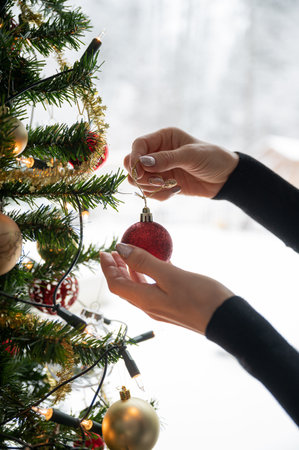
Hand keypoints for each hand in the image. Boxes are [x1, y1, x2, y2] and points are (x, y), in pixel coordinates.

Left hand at [100, 244, 233, 334]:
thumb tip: (120, 250)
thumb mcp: (170, 275)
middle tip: (113, 253)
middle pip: (125, 288)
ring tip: (129, 257)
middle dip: (116, 269)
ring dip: (130, 272)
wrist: (226, 320)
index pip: (116, 285)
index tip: (104, 252)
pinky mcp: (173, 306)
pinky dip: (147, 276)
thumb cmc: (200, 297)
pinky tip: (155, 265)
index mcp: (145, 300)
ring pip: (138, 289)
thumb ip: (144, 262)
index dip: (107, 269)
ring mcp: (162, 308)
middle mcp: (150, 307)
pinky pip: (152, 289)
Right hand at [124, 127, 238, 199]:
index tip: (140, 172)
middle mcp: (158, 152)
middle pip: (133, 164)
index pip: (139, 145)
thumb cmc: (212, 159)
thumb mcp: (191, 156)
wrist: (226, 178)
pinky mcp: (163, 184)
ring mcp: (159, 169)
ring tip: (169, 187)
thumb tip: (143, 162)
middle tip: (158, 182)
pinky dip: (159, 195)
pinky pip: (150, 192)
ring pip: (139, 180)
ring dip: (150, 187)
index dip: (135, 158)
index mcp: (163, 138)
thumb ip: (167, 159)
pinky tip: (175, 191)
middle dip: (141, 176)